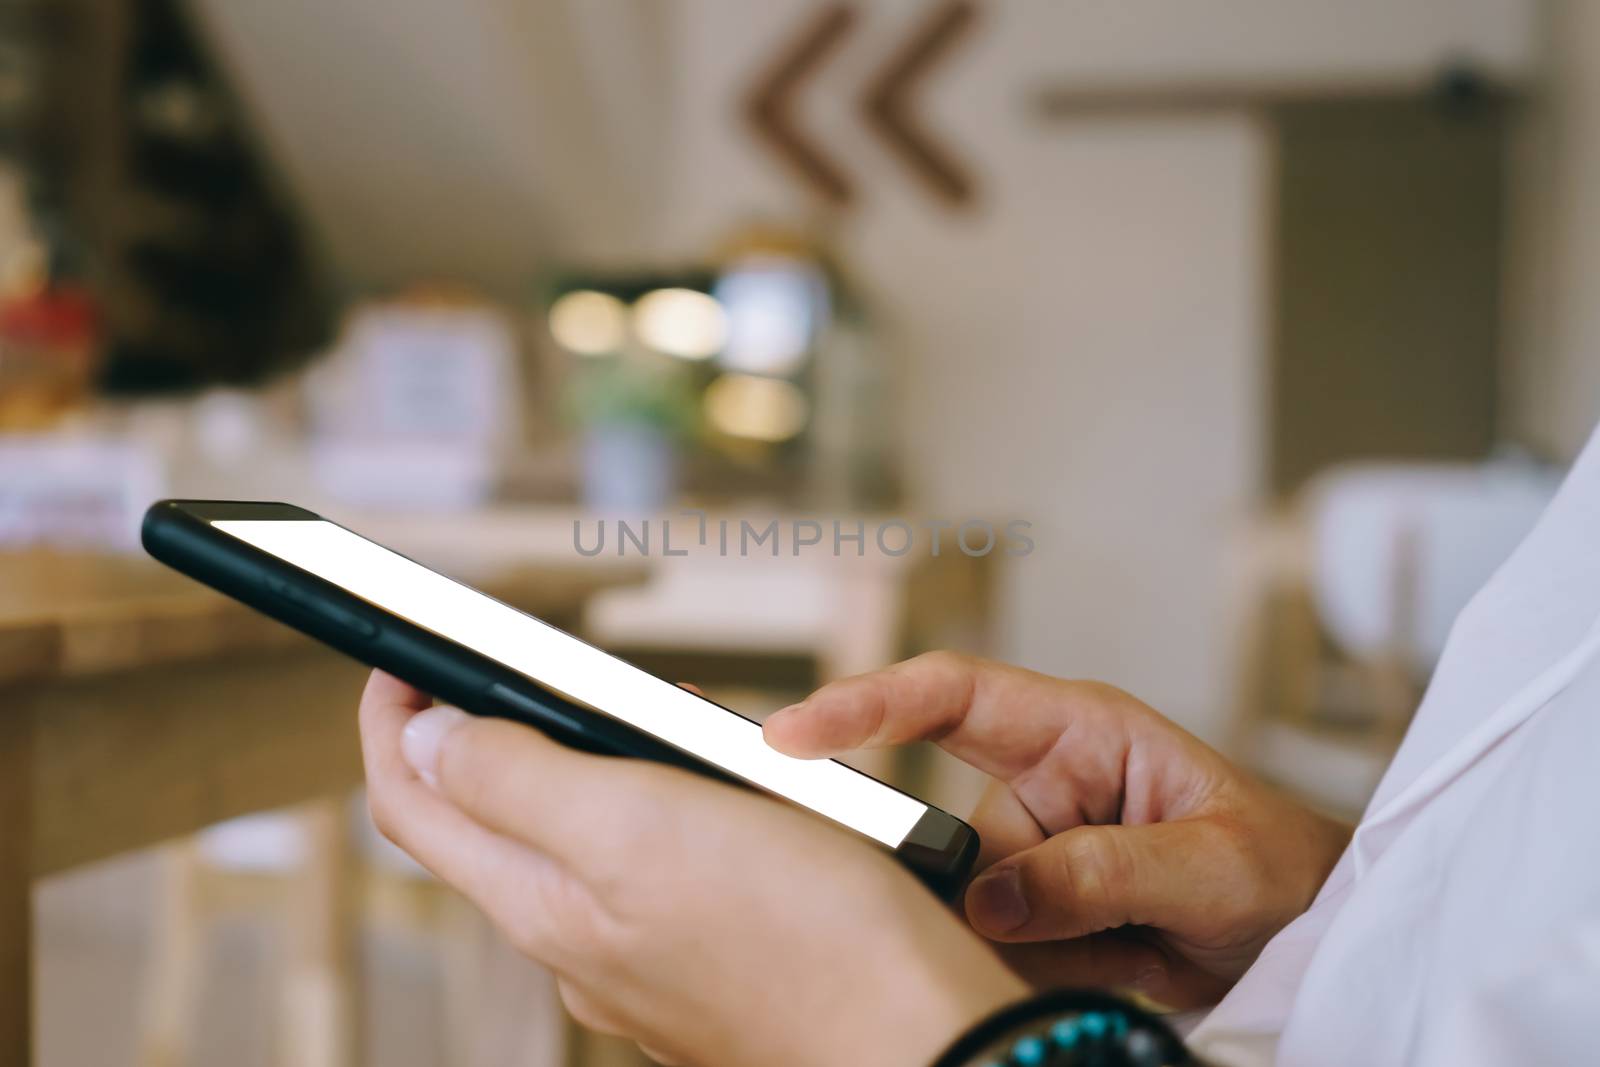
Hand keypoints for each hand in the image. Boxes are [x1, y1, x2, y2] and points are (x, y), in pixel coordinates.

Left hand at [359, 671, 1026, 1066]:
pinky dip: (668, 804)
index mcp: (543, 903)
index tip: (400, 657)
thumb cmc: (799, 935)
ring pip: (585, 837)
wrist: (920, 1031)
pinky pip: (656, 866)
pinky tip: (731, 788)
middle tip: (559, 670)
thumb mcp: (640, 824)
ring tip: (669, 716)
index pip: (418, 807)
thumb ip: (521, 779)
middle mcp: (579, 939)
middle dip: (513, 729)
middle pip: (498, 819)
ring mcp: (643, 956)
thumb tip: (426, 738)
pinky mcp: (707, 958)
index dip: (393, 722)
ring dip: (603, 760)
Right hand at [763, 653, 1350, 1008]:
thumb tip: (992, 898)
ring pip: (972, 905)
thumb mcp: (1211, 864)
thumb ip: (1104, 872)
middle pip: (947, 828)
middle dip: (977, 884)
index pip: (952, 695)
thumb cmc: (1278, 863)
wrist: (1311, 930)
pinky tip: (1120, 962)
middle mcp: (1042, 784)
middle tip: (1054, 919)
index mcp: (1078, 729)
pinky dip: (1046, 971)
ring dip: (1038, 944)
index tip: (792, 732)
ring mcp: (1036, 853)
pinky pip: (998, 948)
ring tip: (1135, 943)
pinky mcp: (1037, 911)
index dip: (867, 702)